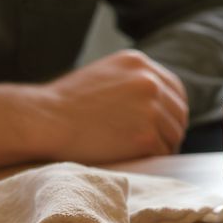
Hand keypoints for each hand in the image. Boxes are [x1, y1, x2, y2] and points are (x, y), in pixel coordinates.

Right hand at [39, 49, 189, 162]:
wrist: (44, 120)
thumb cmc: (66, 103)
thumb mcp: (104, 74)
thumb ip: (132, 81)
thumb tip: (156, 101)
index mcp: (139, 62)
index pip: (173, 88)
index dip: (172, 108)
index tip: (166, 122)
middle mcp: (149, 81)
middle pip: (178, 111)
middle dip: (171, 129)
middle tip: (160, 143)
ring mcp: (150, 108)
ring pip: (173, 133)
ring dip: (164, 145)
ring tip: (145, 153)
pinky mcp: (146, 135)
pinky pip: (163, 151)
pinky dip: (154, 158)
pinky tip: (139, 159)